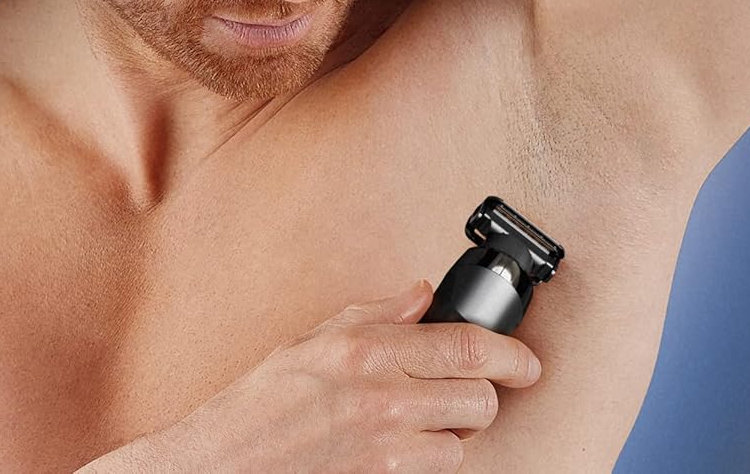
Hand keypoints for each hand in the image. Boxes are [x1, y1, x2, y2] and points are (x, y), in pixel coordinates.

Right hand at [112, 277, 541, 472]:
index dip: (510, 353)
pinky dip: (432, 461)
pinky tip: (405, 449)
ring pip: (463, 441)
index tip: (527, 361)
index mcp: (363, 347)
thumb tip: (421, 294)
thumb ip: (374, 315)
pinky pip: (436, 472)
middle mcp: (380, 394)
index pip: (464, 343)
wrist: (223, 466)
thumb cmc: (258, 405)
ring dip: (455, 433)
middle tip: (467, 391)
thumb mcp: (310, 341)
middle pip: (478, 397)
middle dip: (483, 395)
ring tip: (425, 422)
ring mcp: (383, 446)